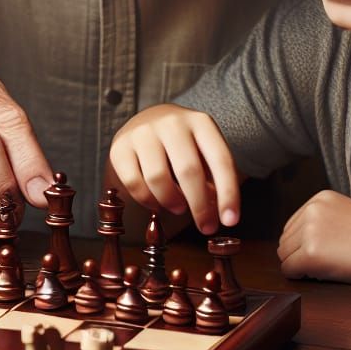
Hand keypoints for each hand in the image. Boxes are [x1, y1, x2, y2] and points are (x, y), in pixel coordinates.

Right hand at [109, 104, 240, 233]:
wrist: (147, 122)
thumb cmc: (183, 144)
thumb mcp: (204, 151)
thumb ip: (214, 179)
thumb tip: (219, 213)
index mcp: (200, 122)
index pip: (220, 160)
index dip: (228, 193)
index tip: (230, 220)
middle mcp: (171, 122)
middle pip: (188, 171)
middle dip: (200, 207)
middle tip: (206, 227)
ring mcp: (142, 132)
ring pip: (158, 178)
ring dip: (172, 202)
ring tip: (179, 207)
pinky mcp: (120, 147)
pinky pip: (134, 182)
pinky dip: (147, 200)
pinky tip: (156, 203)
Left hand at [278, 190, 350, 284]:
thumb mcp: (346, 213)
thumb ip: (322, 218)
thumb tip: (295, 237)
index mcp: (319, 198)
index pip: (292, 226)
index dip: (304, 244)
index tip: (326, 252)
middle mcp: (311, 210)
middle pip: (286, 240)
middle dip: (299, 254)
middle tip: (327, 263)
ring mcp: (310, 230)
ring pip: (284, 255)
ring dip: (300, 265)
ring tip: (327, 268)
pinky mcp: (310, 253)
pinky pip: (288, 270)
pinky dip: (299, 277)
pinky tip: (320, 276)